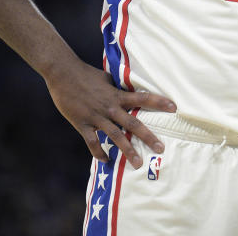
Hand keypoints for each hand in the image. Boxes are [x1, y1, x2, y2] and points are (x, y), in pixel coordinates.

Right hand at [44, 59, 175, 169]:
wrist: (63, 73)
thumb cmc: (86, 74)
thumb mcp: (107, 79)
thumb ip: (118, 88)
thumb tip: (130, 89)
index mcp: (117, 95)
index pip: (143, 98)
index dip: (159, 102)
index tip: (174, 108)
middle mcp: (110, 107)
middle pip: (133, 123)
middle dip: (148, 137)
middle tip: (161, 149)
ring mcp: (96, 117)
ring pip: (115, 136)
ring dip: (127, 151)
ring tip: (137, 163)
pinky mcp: (82, 124)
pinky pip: (92, 142)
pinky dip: (99, 153)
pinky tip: (106, 160)